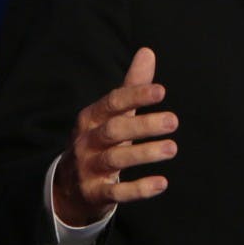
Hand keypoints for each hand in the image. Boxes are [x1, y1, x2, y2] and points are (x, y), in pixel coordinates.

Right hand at [53, 48, 177, 226]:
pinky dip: (138, 189)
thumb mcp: (112, 114)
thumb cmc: (99, 141)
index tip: (162, 91)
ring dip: (145, 153)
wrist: (69, 186)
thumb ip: (131, 86)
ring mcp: (88, 168)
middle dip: (143, 125)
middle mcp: (86, 141)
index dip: (136, 96)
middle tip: (174, 121)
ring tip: (172, 148)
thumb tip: (148, 51)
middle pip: (114, 130)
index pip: (113, 103)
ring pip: (115, 159)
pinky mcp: (94, 193)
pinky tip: (162, 183)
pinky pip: (116, 192)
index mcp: (91, 118)